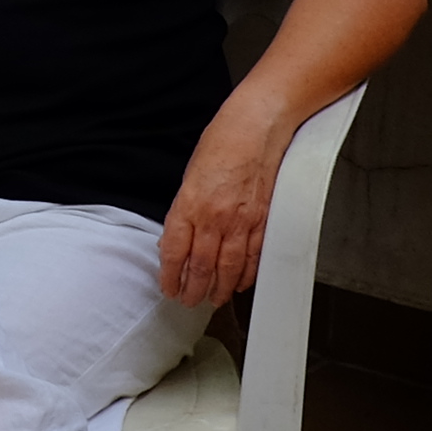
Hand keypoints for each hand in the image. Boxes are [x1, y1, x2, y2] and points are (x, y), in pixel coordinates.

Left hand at [157, 102, 292, 306]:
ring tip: (213, 300)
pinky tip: (239, 283)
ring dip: (219, 289)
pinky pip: (253, 257)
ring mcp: (241, 222)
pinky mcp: (263, 221)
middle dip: (193, 290)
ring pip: (228, 268)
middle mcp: (214, 218)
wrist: (257, 128)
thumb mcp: (189, 176)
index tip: (168, 288)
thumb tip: (177, 238)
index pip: (174, 251)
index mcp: (189, 205)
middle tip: (189, 302)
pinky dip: (246, 274)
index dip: (170, 276)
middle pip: (201, 266)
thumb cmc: (221, 144)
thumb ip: (184, 210)